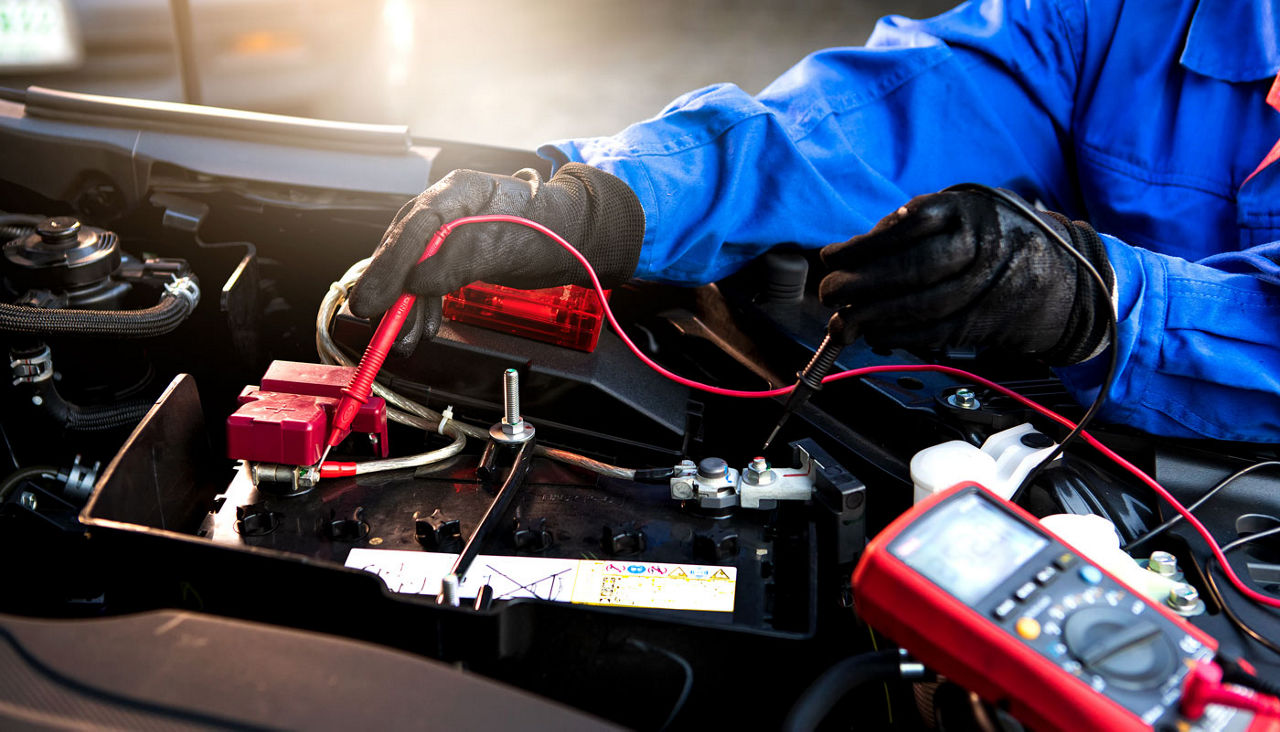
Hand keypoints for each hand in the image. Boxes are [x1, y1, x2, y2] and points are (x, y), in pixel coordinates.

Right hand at [349, 163, 644, 354]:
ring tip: (402, 337)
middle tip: (371, 315)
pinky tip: (421, 326)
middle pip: (405, 244)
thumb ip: (462, 260)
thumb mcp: (508, 245)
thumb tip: (418, 282)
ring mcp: (448, 229)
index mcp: (460, 189)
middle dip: (389, 285)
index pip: (415, 224)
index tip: (376, 295)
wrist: (572, 237)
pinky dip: (423, 304)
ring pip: (413, 266)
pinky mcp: (453, 252)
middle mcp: (447, 205)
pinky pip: (428, 278)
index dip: (391, 261)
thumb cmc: (548, 230)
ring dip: (405, 304)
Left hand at [818, 188, 1113, 364]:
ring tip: (842, 323)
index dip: (861, 247)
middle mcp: (981, 245)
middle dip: (859, 284)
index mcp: (970, 210)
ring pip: (919, 305)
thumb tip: (860, 249)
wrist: (1073, 280)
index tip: (831, 257)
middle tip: (828, 292)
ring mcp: (987, 285)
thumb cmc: (1006, 242)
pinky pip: (935, 332)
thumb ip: (919, 224)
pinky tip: (876, 334)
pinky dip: (899, 336)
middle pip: (910, 268)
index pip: (905, 226)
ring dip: (871, 318)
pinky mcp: (986, 321)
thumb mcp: (970, 212)